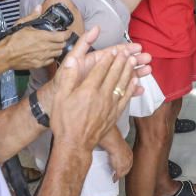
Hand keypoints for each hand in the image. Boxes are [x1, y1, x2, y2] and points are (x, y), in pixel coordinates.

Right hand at [1, 10, 71, 68]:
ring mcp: (44, 57)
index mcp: (44, 37)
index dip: (67, 33)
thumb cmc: (12, 39)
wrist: (5, 56)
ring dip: (59, 48)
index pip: (63, 36)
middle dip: (63, 40)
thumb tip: (39, 7)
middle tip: (61, 37)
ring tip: (55, 45)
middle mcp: (46, 47)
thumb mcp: (22, 24)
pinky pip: (51, 61)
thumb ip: (33, 16)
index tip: (68, 31)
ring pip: (58, 53)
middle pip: (62, 45)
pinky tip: (48, 53)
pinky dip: (52, 56)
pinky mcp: (40, 64)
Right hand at [49, 34, 136, 149]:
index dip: (108, 58)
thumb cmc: (65, 122)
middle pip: (114, 74)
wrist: (75, 145)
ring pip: (122, 84)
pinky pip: (125, 98)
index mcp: (88, 90)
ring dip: (128, 71)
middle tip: (126, 52)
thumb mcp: (61, 97)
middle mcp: (102, 96)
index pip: (101, 69)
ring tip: (132, 61)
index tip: (112, 50)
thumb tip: (72, 60)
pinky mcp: (114, 115)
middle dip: (121, 61)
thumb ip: (68, 77)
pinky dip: (131, 88)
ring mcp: (110, 105)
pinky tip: (134, 82)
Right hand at [104, 139, 132, 181]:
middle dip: (124, 172)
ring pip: (124, 172)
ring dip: (120, 175)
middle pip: (128, 168)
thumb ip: (121, 150)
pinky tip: (114, 179)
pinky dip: (116, 178)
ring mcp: (125, 165)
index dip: (126, 166)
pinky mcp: (120, 169)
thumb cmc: (116, 142)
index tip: (124, 169)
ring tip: (116, 177)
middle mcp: (129, 160)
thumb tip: (118, 150)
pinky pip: (118, 176)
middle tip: (120, 174)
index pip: (130, 163)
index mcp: (130, 154)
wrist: (115, 144)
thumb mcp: (121, 146)